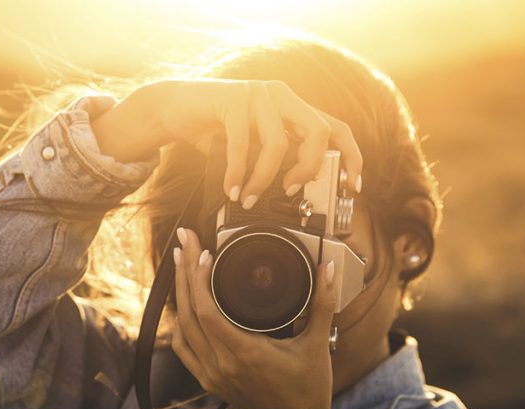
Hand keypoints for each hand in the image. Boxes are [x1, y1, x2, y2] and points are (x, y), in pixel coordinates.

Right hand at [91, 79, 362, 203]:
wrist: (171, 107)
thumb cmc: (212, 129)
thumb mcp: (250, 146)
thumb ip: (272, 159)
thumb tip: (293, 194)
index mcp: (291, 107)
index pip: (335, 127)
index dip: (351, 156)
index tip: (353, 186)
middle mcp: (281, 95)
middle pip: (318, 131)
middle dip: (309, 168)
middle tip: (292, 191)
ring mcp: (258, 93)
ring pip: (277, 143)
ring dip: (264, 179)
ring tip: (250, 199)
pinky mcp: (233, 99)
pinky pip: (242, 144)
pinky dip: (238, 173)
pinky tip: (231, 189)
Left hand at [171, 227, 337, 408]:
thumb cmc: (308, 387)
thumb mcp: (317, 344)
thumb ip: (322, 304)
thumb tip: (327, 269)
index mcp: (245, 354)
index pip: (207, 311)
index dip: (200, 279)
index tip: (205, 252)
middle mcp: (221, 365)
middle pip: (189, 312)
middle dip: (184, 273)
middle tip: (185, 241)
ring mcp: (211, 374)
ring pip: (181, 328)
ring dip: (179, 294)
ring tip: (182, 263)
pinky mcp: (207, 380)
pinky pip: (182, 347)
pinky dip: (180, 322)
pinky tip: (184, 302)